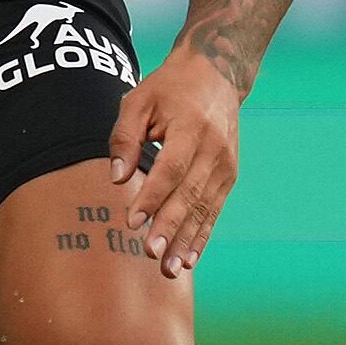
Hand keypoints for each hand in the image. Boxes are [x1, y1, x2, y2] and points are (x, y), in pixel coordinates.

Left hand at [107, 52, 244, 278]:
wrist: (216, 75)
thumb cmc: (169, 88)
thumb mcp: (138, 101)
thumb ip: (125, 138)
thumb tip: (117, 178)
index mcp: (190, 127)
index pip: (171, 168)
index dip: (153, 197)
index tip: (133, 222)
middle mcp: (213, 149)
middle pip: (190, 194)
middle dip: (170, 227)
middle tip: (153, 255)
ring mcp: (225, 164)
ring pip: (204, 208)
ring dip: (187, 240)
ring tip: (170, 268)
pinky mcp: (229, 176)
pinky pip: (214, 210)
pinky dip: (202, 235)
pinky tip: (189, 258)